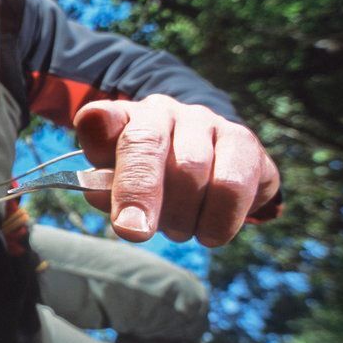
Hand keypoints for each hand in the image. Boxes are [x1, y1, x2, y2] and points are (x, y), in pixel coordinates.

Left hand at [73, 94, 279, 245]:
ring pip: (194, 171)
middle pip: (149, 145)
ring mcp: (209, 122)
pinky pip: (234, 187)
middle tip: (134, 232)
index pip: (104, 120)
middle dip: (140, 194)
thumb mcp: (114, 179)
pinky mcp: (245, 143)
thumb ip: (101, 185)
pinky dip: (219, 221)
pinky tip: (209, 231)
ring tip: (178, 230)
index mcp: (126, 117)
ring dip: (181, 215)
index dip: (97, 140)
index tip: (100, 175)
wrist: (205, 161)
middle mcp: (166, 111)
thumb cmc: (148, 176)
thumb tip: (105, 197)